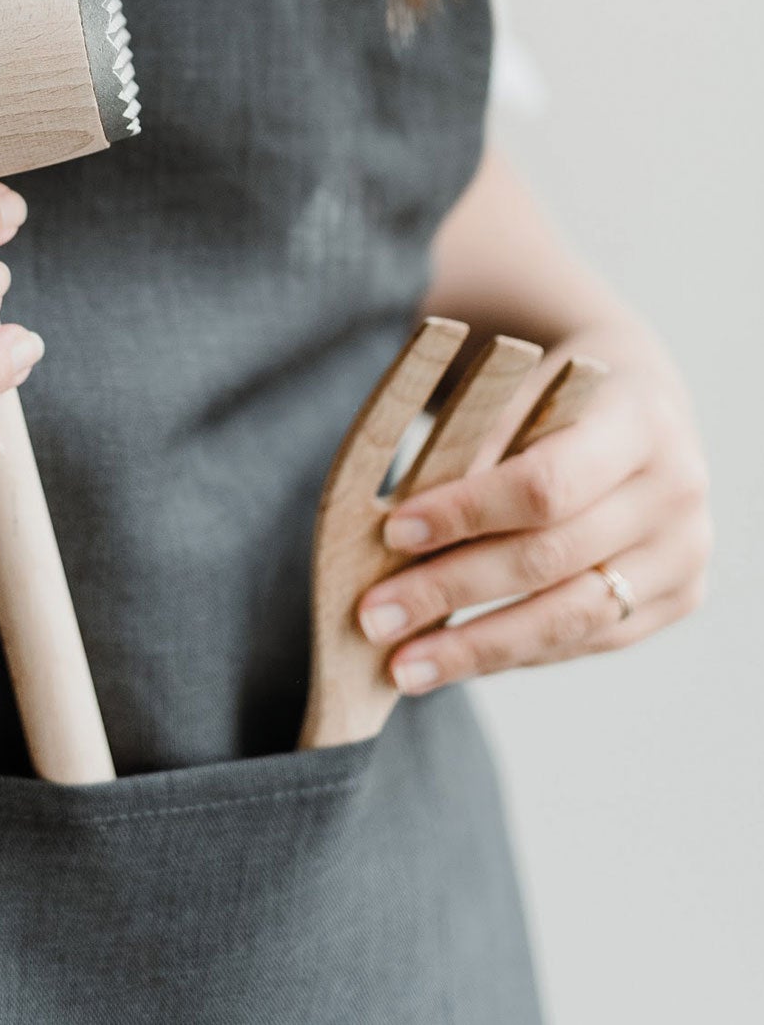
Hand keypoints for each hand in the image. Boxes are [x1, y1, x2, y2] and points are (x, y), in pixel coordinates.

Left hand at [356, 331, 712, 693]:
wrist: (638, 402)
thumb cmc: (553, 393)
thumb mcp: (514, 391)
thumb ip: (469, 451)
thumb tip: (394, 534)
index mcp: (635, 421)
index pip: (544, 484)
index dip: (464, 513)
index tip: (393, 533)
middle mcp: (674, 491)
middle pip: (550, 559)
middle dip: (451, 592)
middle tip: (375, 618)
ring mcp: (684, 552)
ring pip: (571, 617)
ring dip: (477, 648)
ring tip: (405, 667)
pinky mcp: (680, 598)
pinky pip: (586, 640)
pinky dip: (515, 652)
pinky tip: (457, 659)